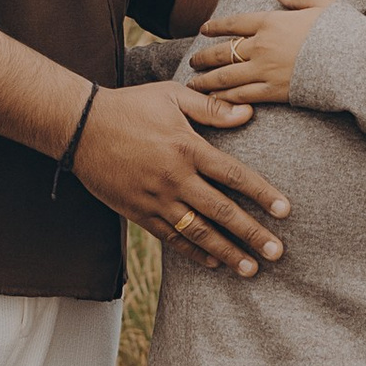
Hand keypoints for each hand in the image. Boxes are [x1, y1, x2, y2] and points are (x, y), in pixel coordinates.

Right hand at [73, 82, 290, 274]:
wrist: (79, 127)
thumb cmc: (129, 106)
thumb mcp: (171, 96)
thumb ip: (211, 108)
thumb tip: (248, 113)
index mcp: (187, 148)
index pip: (234, 176)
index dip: (262, 194)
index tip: (285, 211)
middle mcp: (175, 178)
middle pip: (222, 211)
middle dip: (252, 234)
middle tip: (277, 253)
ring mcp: (156, 199)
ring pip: (198, 232)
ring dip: (226, 251)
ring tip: (250, 268)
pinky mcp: (138, 212)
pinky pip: (171, 238)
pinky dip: (193, 252)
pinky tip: (214, 262)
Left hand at [191, 0, 335, 108]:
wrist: (356, 63)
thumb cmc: (345, 31)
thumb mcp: (324, 2)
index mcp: (272, 21)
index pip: (235, 22)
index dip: (216, 26)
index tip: (204, 29)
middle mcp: (262, 46)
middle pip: (224, 51)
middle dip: (205, 56)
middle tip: (193, 61)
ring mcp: (266, 70)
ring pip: (227, 76)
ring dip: (207, 79)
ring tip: (194, 82)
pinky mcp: (275, 92)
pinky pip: (243, 95)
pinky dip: (225, 97)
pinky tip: (214, 99)